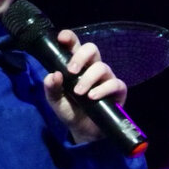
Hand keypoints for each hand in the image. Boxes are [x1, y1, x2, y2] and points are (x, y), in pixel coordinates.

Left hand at [40, 29, 126, 143]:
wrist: (84, 131)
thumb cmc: (70, 110)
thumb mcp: (56, 101)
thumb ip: (51, 88)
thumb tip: (52, 75)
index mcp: (76, 65)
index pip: (74, 46)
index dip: (70, 38)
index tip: (62, 38)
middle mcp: (92, 67)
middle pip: (92, 48)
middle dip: (80, 57)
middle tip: (71, 71)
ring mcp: (106, 78)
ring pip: (102, 67)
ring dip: (88, 78)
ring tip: (79, 93)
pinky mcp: (118, 90)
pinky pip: (114, 83)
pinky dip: (103, 89)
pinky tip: (92, 97)